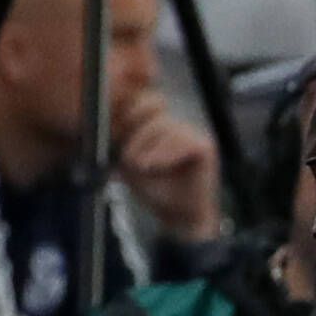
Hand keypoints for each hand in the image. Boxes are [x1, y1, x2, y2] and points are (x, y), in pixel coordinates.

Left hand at [113, 88, 224, 240]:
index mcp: (157, 124)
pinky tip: (157, 166)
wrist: (178, 216)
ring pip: (164, 127)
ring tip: (145, 169)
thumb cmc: (154, 189)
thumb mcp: (129, 163)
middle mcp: (175, 124)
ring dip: (148, 150)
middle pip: (150, 108)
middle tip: (131, 159)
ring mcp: (191, 133)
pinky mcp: (204, 146)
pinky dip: (165, 155)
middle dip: (136, 135)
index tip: (117, 132)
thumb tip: (110, 124)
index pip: (142, 99)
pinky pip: (181, 141)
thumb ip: (122, 143)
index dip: (129, 110)